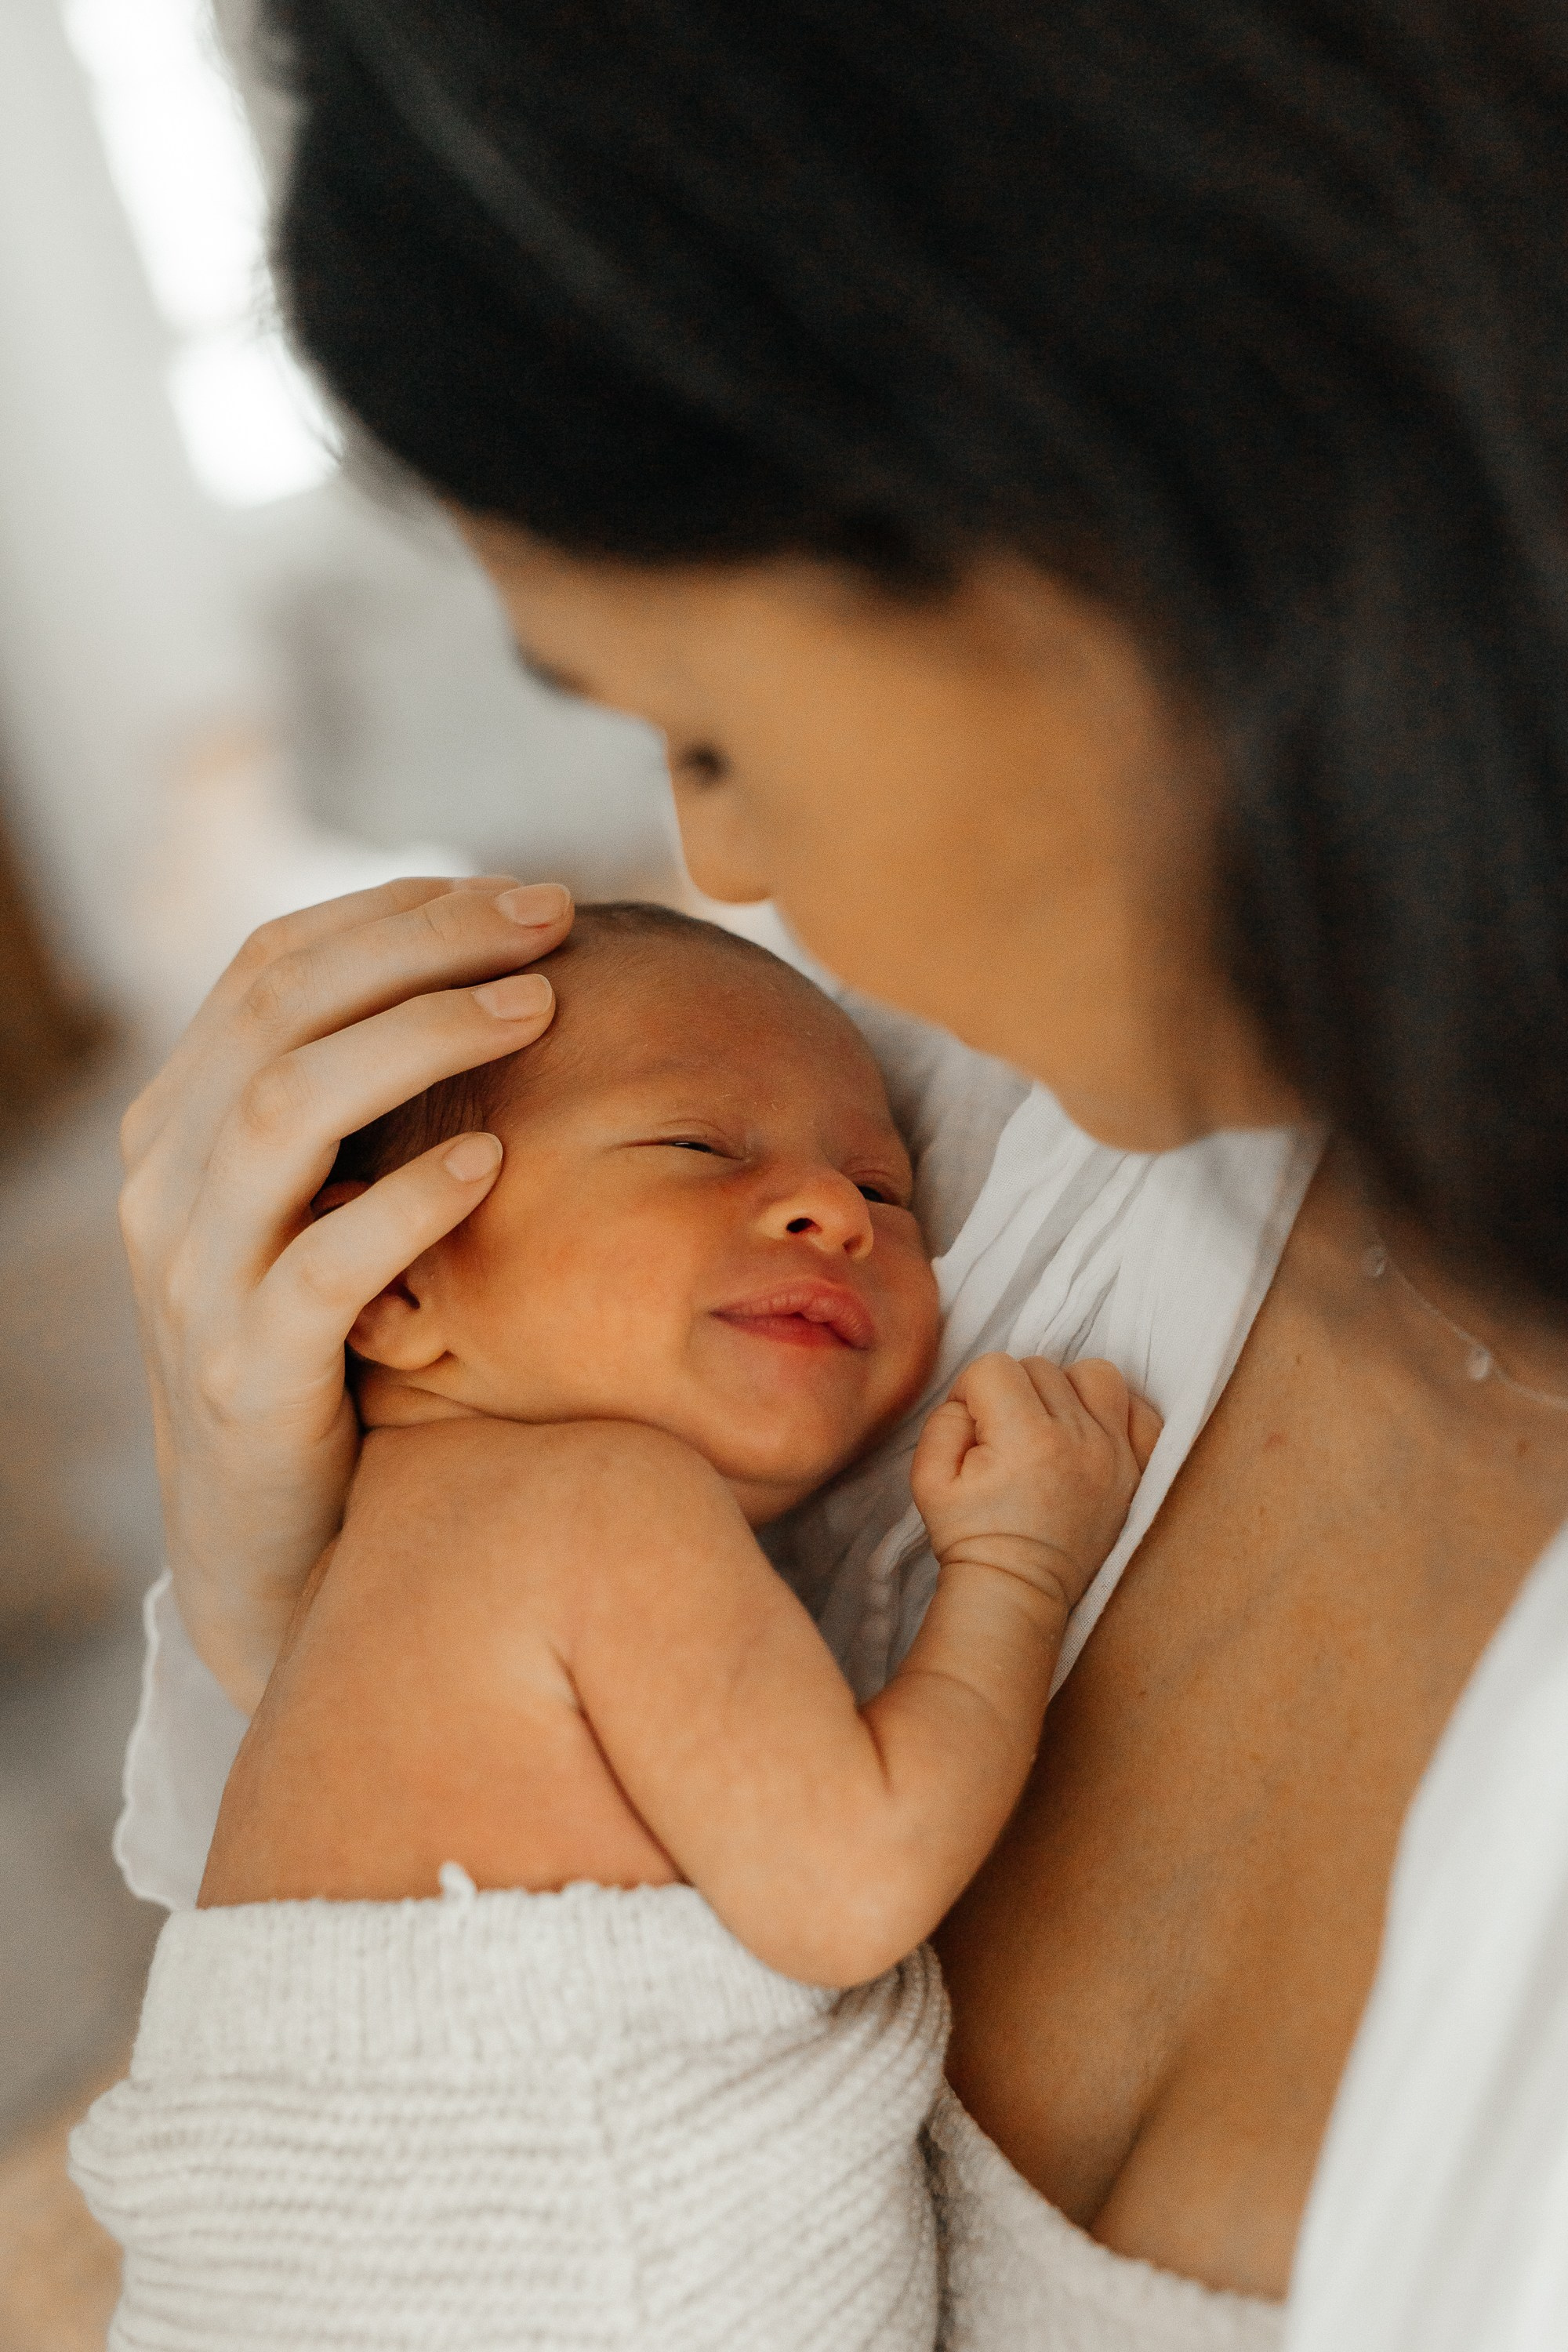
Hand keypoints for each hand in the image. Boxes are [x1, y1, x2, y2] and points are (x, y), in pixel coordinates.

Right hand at [118, 874, 573, 1711]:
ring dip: (418, 1041)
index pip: (274, 963)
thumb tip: (499, 968)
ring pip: (284, 1110)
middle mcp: (166, 1183)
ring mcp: (194, 1281)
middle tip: (554, 920)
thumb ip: (360, 1102)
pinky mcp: (243, 1376)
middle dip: (424, 944)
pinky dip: (404, 1203)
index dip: (399, 910)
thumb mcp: (322, 1205)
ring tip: (536, 1008)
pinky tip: (492, 1163)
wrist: (275, 1544)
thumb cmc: (331, 1352)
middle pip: (282, 1009)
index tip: (524, 893)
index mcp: (182, 1120)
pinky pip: (316, 1267)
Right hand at [911, 1353, 1161, 1616]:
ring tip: (1048, 1424)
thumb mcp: (926, 1480)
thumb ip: (943, 1420)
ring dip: (1066, 1389)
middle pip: (1042, 1367)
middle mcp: (1077, 1439)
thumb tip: (972, 1398)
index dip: (971, 1391)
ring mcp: (1114, 1454)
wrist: (1018, 1590)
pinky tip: (1090, 1431)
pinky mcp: (1136, 1471)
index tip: (972, 1428)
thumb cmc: (971, 1537)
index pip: (995, 1367)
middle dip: (1012, 1392)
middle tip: (1002, 1436)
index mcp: (1024, 1438)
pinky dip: (1117, 1412)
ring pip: (1095, 1375)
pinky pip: (1141, 1412)